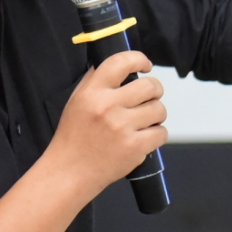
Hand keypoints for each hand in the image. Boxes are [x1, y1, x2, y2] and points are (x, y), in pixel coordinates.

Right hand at [47, 51, 166, 194]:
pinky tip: (144, 138)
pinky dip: (157, 135)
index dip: (139, 59)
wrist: (70, 172)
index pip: (122, 62)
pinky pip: (161, 133)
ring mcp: (122, 127)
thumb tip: (118, 65)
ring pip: (159, 109)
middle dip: (155, 91)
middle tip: (149, 98)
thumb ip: (95, 81)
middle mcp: (107, 106)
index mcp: (92, 92)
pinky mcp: (134, 147)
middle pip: (150, 86)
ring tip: (144, 121)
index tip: (146, 65)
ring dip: (156, 114)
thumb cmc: (73, 138)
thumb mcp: (76, 102)